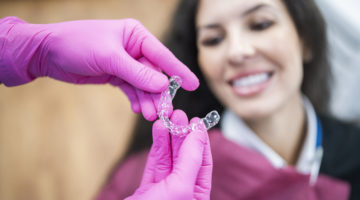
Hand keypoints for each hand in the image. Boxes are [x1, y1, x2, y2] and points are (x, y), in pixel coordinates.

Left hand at [0, 17, 197, 119]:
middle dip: (158, 94)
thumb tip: (163, 85)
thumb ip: (137, 73)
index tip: (193, 85)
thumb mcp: (109, 58)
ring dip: (147, 100)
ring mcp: (126, 63)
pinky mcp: (116, 75)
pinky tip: (138, 110)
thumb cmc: (77, 45)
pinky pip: (132, 89)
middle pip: (154, 74)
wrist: (48, 52)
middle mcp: (134, 48)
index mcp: (136, 35)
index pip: (163, 55)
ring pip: (144, 85)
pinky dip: (136, 100)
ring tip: (149, 116)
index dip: (178, 71)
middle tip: (163, 113)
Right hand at [126, 110, 212, 199]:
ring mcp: (165, 191)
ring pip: (169, 159)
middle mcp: (183, 193)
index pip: (203, 163)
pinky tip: (158, 132)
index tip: (196, 121)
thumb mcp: (179, 188)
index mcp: (197, 197)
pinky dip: (156, 147)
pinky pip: (154, 164)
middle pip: (185, 158)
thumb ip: (190, 160)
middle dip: (182, 135)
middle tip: (178, 114)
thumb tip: (198, 135)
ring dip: (168, 138)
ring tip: (167, 118)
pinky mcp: (148, 190)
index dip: (200, 141)